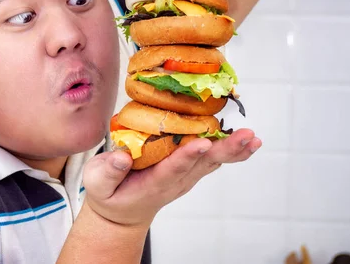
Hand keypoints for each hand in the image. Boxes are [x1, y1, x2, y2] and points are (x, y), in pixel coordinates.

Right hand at [82, 128, 260, 227]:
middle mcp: (175, 181)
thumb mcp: (97, 184)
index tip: (202, 143)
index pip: (173, 169)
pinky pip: (211, 159)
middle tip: (247, 136)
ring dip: (233, 149)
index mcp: (152, 184)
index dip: (187, 156)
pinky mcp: (188, 170)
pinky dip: (229, 149)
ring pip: (212, 162)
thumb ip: (106, 171)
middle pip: (203, 164)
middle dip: (225, 149)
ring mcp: (185, 177)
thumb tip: (121, 155)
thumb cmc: (109, 195)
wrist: (123, 214)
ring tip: (252, 137)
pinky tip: (244, 139)